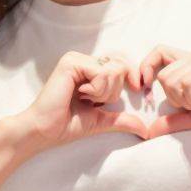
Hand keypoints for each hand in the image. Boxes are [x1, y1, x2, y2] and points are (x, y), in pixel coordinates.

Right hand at [13, 52, 146, 151]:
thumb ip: (122, 120)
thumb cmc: (66, 125)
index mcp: (89, 70)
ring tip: (84, 98)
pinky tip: (80, 94)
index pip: (121, 64)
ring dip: (104, 92)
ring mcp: (76, 59)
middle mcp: (83, 60)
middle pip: (121, 66)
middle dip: (114, 90)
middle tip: (93, 101)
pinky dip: (97, 89)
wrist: (44, 131)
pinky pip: (102, 72)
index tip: (138, 88)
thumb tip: (145, 131)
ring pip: (113, 69)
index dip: (132, 76)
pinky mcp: (71, 62)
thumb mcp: (101, 121)